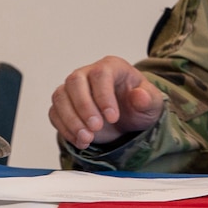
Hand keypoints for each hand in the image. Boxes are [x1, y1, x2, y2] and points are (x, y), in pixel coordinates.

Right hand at [49, 56, 166, 149]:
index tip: (113, 117)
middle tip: (96, 128)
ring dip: (71, 120)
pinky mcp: (64, 105)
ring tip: (87, 138)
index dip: (104, 96)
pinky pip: (55, 113)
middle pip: (75, 81)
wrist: (127, 120)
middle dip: (84, 107)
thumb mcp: (152, 104)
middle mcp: (88, 73)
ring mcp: (73, 89)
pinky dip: (65, 129)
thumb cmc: (138, 106)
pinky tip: (81, 140)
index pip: (101, 74)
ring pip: (61, 97)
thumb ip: (148, 100)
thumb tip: (140, 96)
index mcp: (111, 67)